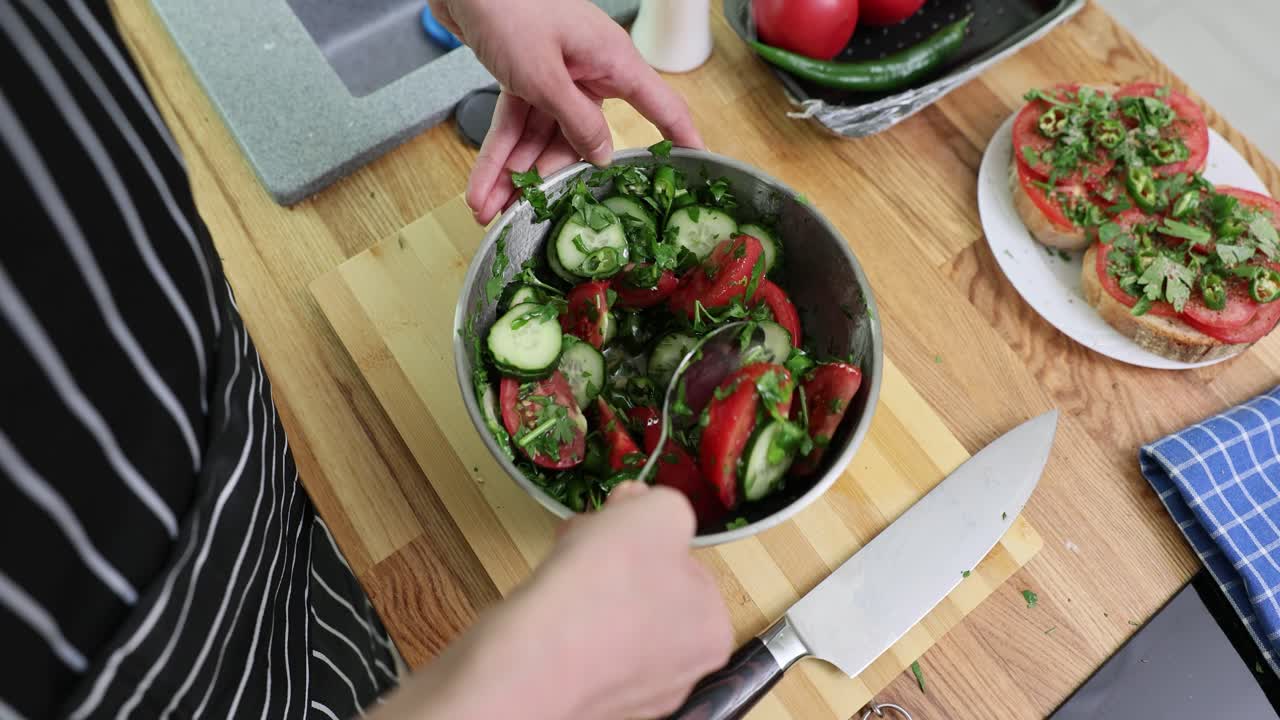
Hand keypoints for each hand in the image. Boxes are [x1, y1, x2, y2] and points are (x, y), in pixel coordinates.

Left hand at [429, 0, 704, 223]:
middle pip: (579, 138)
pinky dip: (497, 156)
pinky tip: (481, 190)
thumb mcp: (544, 74)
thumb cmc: (511, 8)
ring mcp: (554, 75)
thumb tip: (601, 156)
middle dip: (549, 177)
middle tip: (530, 214)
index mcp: (611, 61)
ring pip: (539, 137)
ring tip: (490, 212)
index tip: (695, 165)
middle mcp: (587, 71)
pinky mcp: (522, 77)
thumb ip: (576, 120)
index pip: (658, 106)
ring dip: (513, 175)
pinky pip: (514, 125)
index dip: (679, 137)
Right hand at [530, 482, 733, 717]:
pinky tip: (548, 602)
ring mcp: (632, 693)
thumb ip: (666, 503)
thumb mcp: (661, 511)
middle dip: (615, 553)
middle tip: (585, 531)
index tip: (619, 513)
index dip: (648, 531)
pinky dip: (565, 618)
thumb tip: (645, 505)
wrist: (538, 653)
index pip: (684, 566)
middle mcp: (681, 670)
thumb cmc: (611, 580)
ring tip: (561, 561)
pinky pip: (581, 644)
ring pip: (611, 616)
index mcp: (712, 629)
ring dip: (588, 580)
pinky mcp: (586, 697)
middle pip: (646, 590)